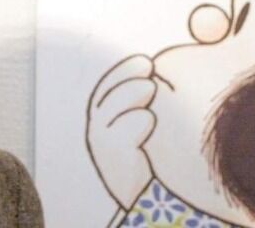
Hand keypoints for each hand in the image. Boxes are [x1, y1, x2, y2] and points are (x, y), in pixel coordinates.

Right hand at [86, 54, 157, 208]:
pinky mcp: (113, 162)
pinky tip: (148, 118)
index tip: (144, 62)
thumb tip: (157, 69)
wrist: (146, 191)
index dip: (123, 71)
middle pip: (104, 96)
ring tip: (150, 86)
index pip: (106, 87)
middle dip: (125, 79)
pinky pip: (120, 137)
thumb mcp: (142, 118)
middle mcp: (97, 129)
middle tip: (148, 68)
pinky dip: (134, 123)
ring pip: (108, 113)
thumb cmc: (147, 149)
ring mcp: (102, 146)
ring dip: (129, 95)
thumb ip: (145, 97)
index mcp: (103, 115)